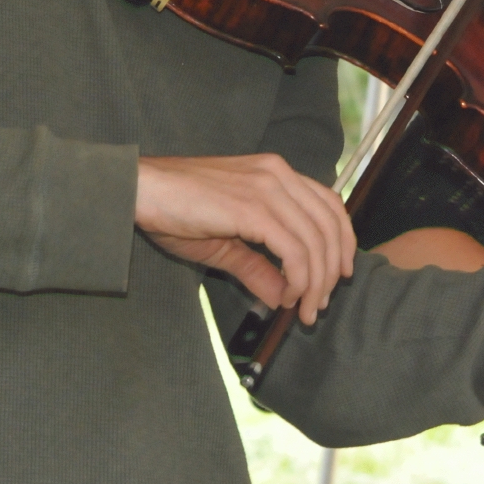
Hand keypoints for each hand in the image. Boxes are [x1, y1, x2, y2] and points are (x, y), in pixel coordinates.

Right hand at [135, 154, 354, 324]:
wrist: (140, 190)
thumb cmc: (175, 211)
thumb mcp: (225, 243)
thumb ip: (257, 267)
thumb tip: (283, 298)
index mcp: (276, 173)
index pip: (329, 204)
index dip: (342, 240)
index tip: (339, 274)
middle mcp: (278, 175)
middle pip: (329, 225)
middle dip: (331, 271)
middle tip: (318, 306)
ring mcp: (267, 188)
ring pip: (315, 241)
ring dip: (316, 282)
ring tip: (304, 310)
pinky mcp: (252, 208)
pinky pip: (294, 249)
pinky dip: (298, 278)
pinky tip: (287, 296)